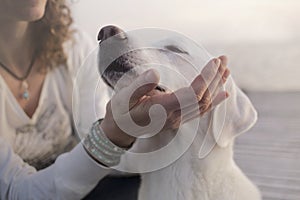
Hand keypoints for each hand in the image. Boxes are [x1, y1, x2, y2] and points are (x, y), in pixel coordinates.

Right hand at [101, 56, 229, 147]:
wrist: (120, 129)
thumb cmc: (121, 110)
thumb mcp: (123, 96)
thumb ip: (139, 86)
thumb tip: (155, 73)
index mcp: (161, 110)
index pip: (191, 95)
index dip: (205, 79)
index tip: (214, 62)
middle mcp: (173, 117)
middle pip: (202, 99)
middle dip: (215, 78)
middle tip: (224, 59)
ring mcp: (177, 120)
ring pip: (204, 105)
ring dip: (216, 86)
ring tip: (226, 70)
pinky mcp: (178, 119)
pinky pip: (200, 111)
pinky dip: (214, 101)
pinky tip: (223, 92)